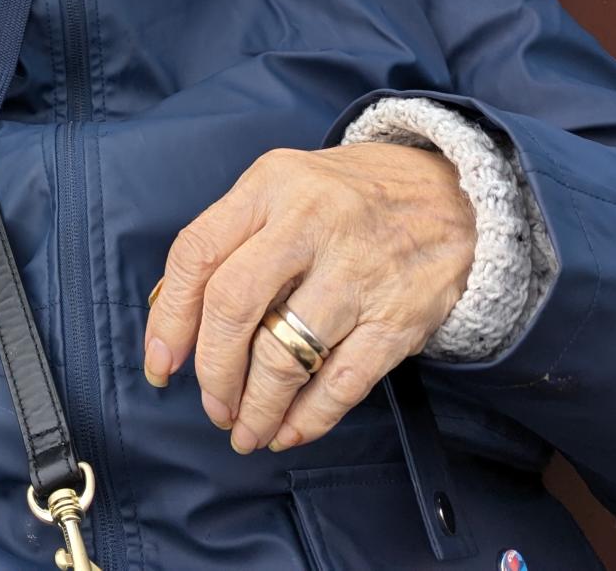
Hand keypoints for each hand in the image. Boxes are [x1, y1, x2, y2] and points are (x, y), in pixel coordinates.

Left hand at [143, 144, 476, 454]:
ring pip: (285, 354)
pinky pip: (341, 382)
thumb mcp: (284, 187)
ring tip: (245, 430)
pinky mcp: (398, 317)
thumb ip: (234, 239)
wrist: (454, 196)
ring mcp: (357, 271)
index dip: (170, 316)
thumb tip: (176, 320)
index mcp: (270, 185)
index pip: (197, 253)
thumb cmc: (347, 199)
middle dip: (212, 369)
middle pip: (233, 305)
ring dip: (256, 406)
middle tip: (210, 405)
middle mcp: (310, 222)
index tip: (160, 362)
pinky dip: (309, 417)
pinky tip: (289, 431)